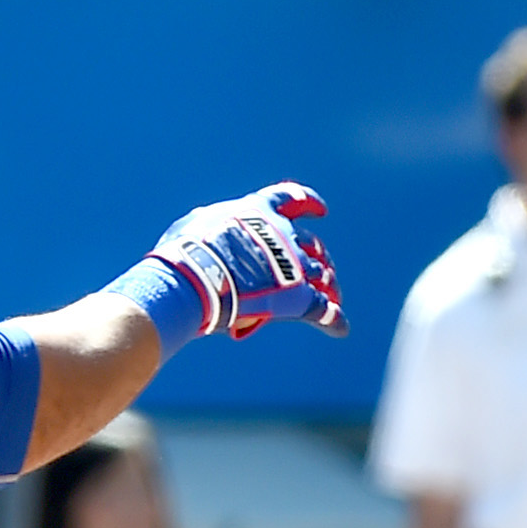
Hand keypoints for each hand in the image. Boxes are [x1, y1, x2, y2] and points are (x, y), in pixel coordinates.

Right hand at [147, 183, 344, 339]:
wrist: (195, 279)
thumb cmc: (186, 251)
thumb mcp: (195, 224)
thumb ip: (211, 225)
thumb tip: (208, 229)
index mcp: (260, 211)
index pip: (291, 199)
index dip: (308, 203)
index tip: (321, 211)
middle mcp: (283, 234)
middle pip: (311, 243)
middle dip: (318, 255)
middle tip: (320, 269)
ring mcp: (294, 265)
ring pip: (322, 275)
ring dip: (328, 286)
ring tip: (332, 298)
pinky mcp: (297, 296)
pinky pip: (323, 309)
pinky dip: (333, 319)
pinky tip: (340, 328)